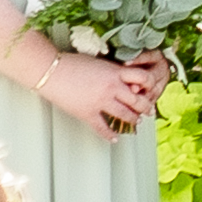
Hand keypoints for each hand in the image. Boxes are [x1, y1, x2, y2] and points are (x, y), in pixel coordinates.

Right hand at [33, 47, 165, 137]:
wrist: (50, 71)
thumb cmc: (72, 63)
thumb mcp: (100, 63)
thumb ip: (113, 71)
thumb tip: (123, 77)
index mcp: (116, 72)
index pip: (144, 78)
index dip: (150, 85)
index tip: (151, 89)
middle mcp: (112, 88)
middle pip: (137, 100)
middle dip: (145, 107)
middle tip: (149, 111)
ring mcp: (100, 102)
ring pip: (124, 115)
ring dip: (132, 120)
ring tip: (136, 122)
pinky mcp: (87, 113)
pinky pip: (102, 127)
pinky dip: (109, 134)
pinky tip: (114, 138)